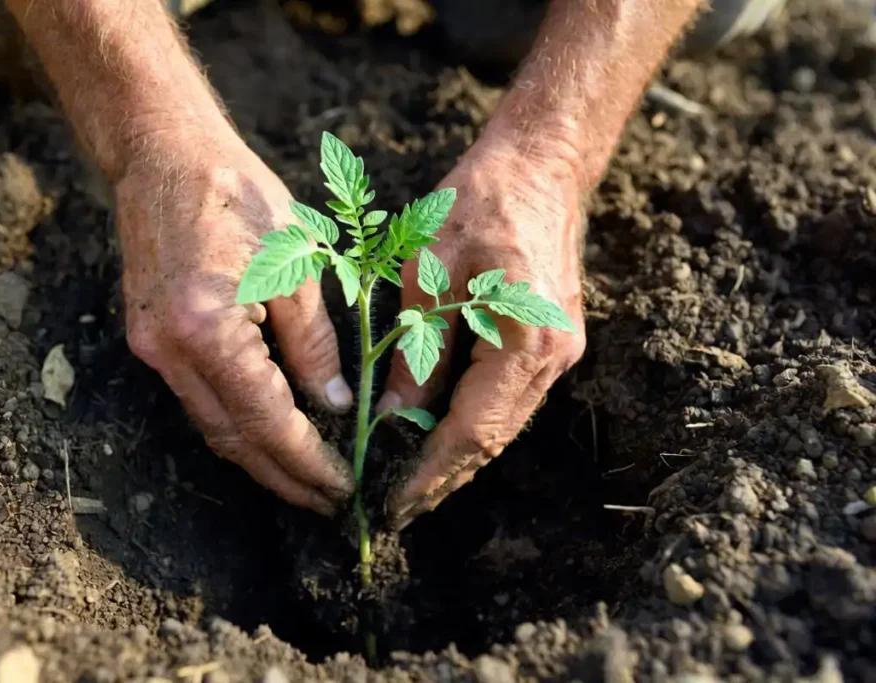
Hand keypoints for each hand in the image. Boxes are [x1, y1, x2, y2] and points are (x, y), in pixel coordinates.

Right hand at [117, 131, 354, 514]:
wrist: (164, 155)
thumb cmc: (238, 195)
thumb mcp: (297, 264)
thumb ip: (315, 345)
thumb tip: (334, 407)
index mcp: (206, 328)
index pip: (266, 420)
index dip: (307, 462)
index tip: (343, 487)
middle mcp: (168, 350)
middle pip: (232, 439)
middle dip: (283, 477)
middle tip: (329, 502)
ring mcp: (150, 349)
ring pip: (211, 427)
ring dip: (260, 459)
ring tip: (307, 480)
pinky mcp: (148, 340)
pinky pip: (198, 400)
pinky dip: (237, 425)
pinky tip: (271, 435)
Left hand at [377, 139, 586, 528]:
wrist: (539, 165)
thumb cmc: (480, 204)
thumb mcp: (429, 275)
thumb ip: (415, 352)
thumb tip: (393, 415)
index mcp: (526, 342)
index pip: (471, 430)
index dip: (430, 473)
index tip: (394, 506)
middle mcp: (553, 358)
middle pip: (493, 439)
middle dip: (444, 478)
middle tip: (397, 510)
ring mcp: (560, 353)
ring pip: (503, 425)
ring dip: (458, 457)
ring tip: (413, 485)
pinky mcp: (552, 344)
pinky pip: (509, 401)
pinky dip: (474, 425)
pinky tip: (440, 437)